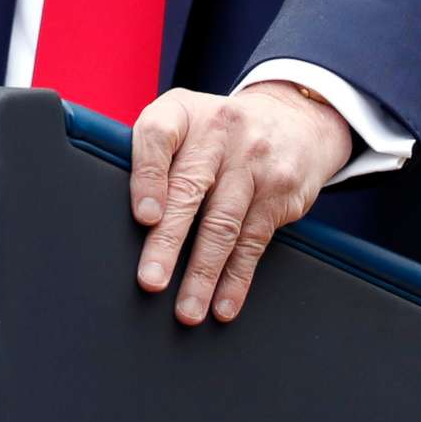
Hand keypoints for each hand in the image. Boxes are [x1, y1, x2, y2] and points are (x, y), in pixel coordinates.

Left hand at [130, 83, 353, 324]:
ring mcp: (253, 161)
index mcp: (183, 112)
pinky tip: (223, 304)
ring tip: (187, 309)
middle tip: (151, 280)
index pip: (158, 136)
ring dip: (203, 273)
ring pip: (223, 224)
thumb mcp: (184, 121)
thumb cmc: (217, 131)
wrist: (294, 119)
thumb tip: (126, 216)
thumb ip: (153, 155)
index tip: (144, 217)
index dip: (148, 177)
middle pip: (189, 190)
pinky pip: (254, 241)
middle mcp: (219, 132)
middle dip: (168, 242)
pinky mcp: (280, 191)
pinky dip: (237, 278)